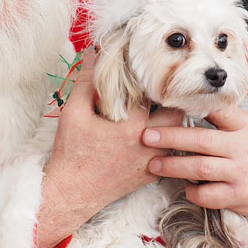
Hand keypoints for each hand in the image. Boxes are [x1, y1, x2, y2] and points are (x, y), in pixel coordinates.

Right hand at [35, 51, 179, 247]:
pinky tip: (158, 135)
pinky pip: (170, 156)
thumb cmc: (71, 153)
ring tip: (164, 111)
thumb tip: (93, 54)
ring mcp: (151, 162)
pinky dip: (167, 144)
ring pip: (177, 137)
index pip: (155, 94)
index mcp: (132, 125)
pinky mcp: (149, 175)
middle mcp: (148, 144)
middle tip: (165, 91)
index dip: (154, 81)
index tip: (152, 72)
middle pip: (177, 115)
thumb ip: (85, 81)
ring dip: (172, 124)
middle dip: (173, 102)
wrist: (71, 193)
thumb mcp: (73, 113)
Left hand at [143, 106, 247, 247]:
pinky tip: (185, 186)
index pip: (218, 111)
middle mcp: (243, 148)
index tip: (167, 105)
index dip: (193, 107)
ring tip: (153, 164)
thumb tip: (185, 104)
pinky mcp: (238, 196)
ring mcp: (241, 173)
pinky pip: (208, 195)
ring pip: (201, 168)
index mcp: (244, 126)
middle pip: (201, 140)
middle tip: (147, 137)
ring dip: (173, 167)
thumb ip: (223, 118)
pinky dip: (192, 191)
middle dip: (171, 138)